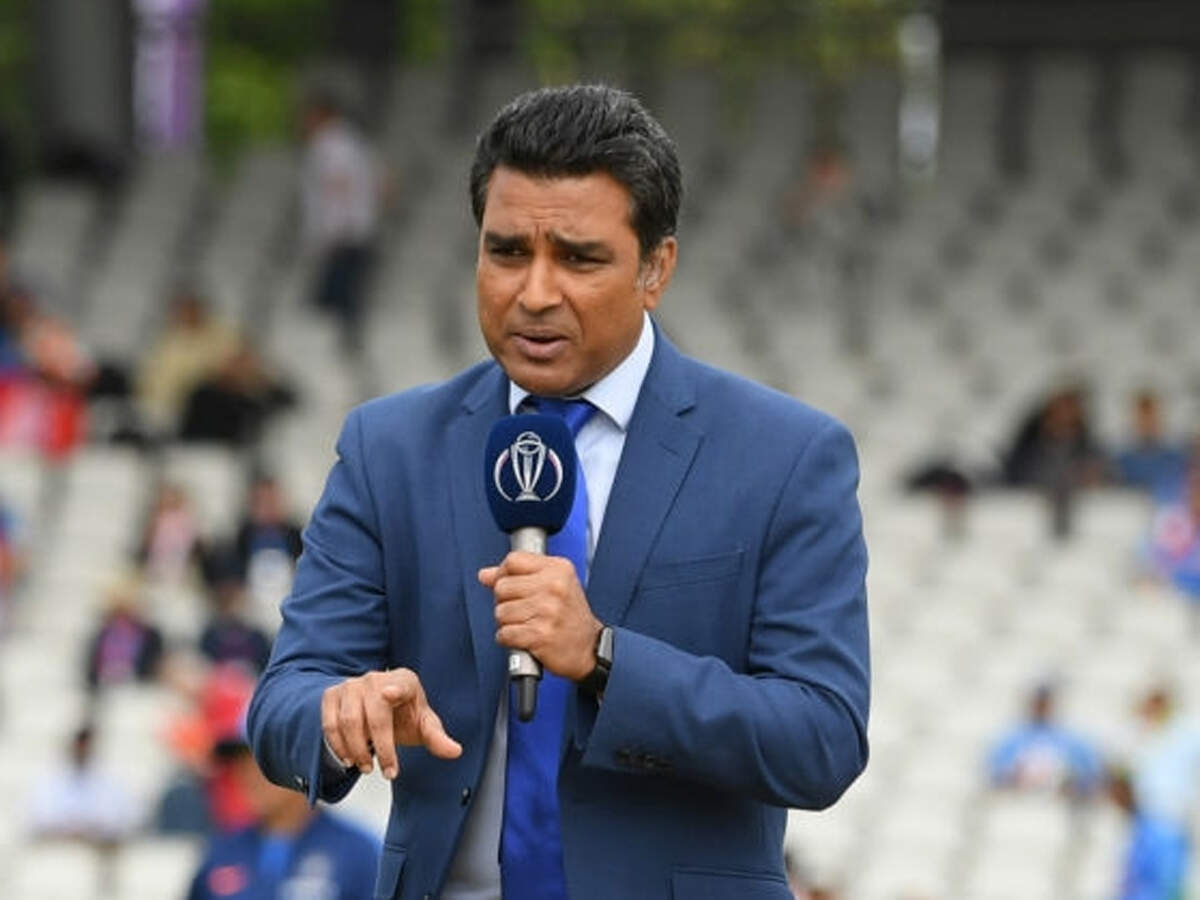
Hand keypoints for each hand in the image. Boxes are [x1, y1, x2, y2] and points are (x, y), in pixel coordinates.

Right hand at [321, 668, 461, 779]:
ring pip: (348, 721)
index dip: (394, 689)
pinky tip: (349, 758)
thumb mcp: (423, 725)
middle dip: (381, 747)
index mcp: (404, 680)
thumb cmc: (404, 715)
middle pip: (374, 715)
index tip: (388, 694)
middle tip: (387, 772)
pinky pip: (330, 724)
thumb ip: (437, 738)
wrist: (375, 706)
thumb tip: (455, 751)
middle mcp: (375, 678)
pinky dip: (338, 745)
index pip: (400, 685)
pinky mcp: (332, 695)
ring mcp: (351, 685)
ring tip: (367, 766)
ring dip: (357, 750)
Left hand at [479, 551, 601, 681]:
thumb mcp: (553, 585)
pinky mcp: (540, 635)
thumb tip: (485, 574)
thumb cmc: (571, 616)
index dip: (503, 574)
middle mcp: (554, 587)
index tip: (510, 585)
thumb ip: (519, 575)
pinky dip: (509, 639)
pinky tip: (524, 637)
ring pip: (500, 612)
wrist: (589, 648)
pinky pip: (505, 633)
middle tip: (521, 610)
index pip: (513, 560)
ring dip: (507, 623)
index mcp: (558, 569)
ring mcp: (548, 611)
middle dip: (504, 602)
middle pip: (502, 587)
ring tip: (525, 624)